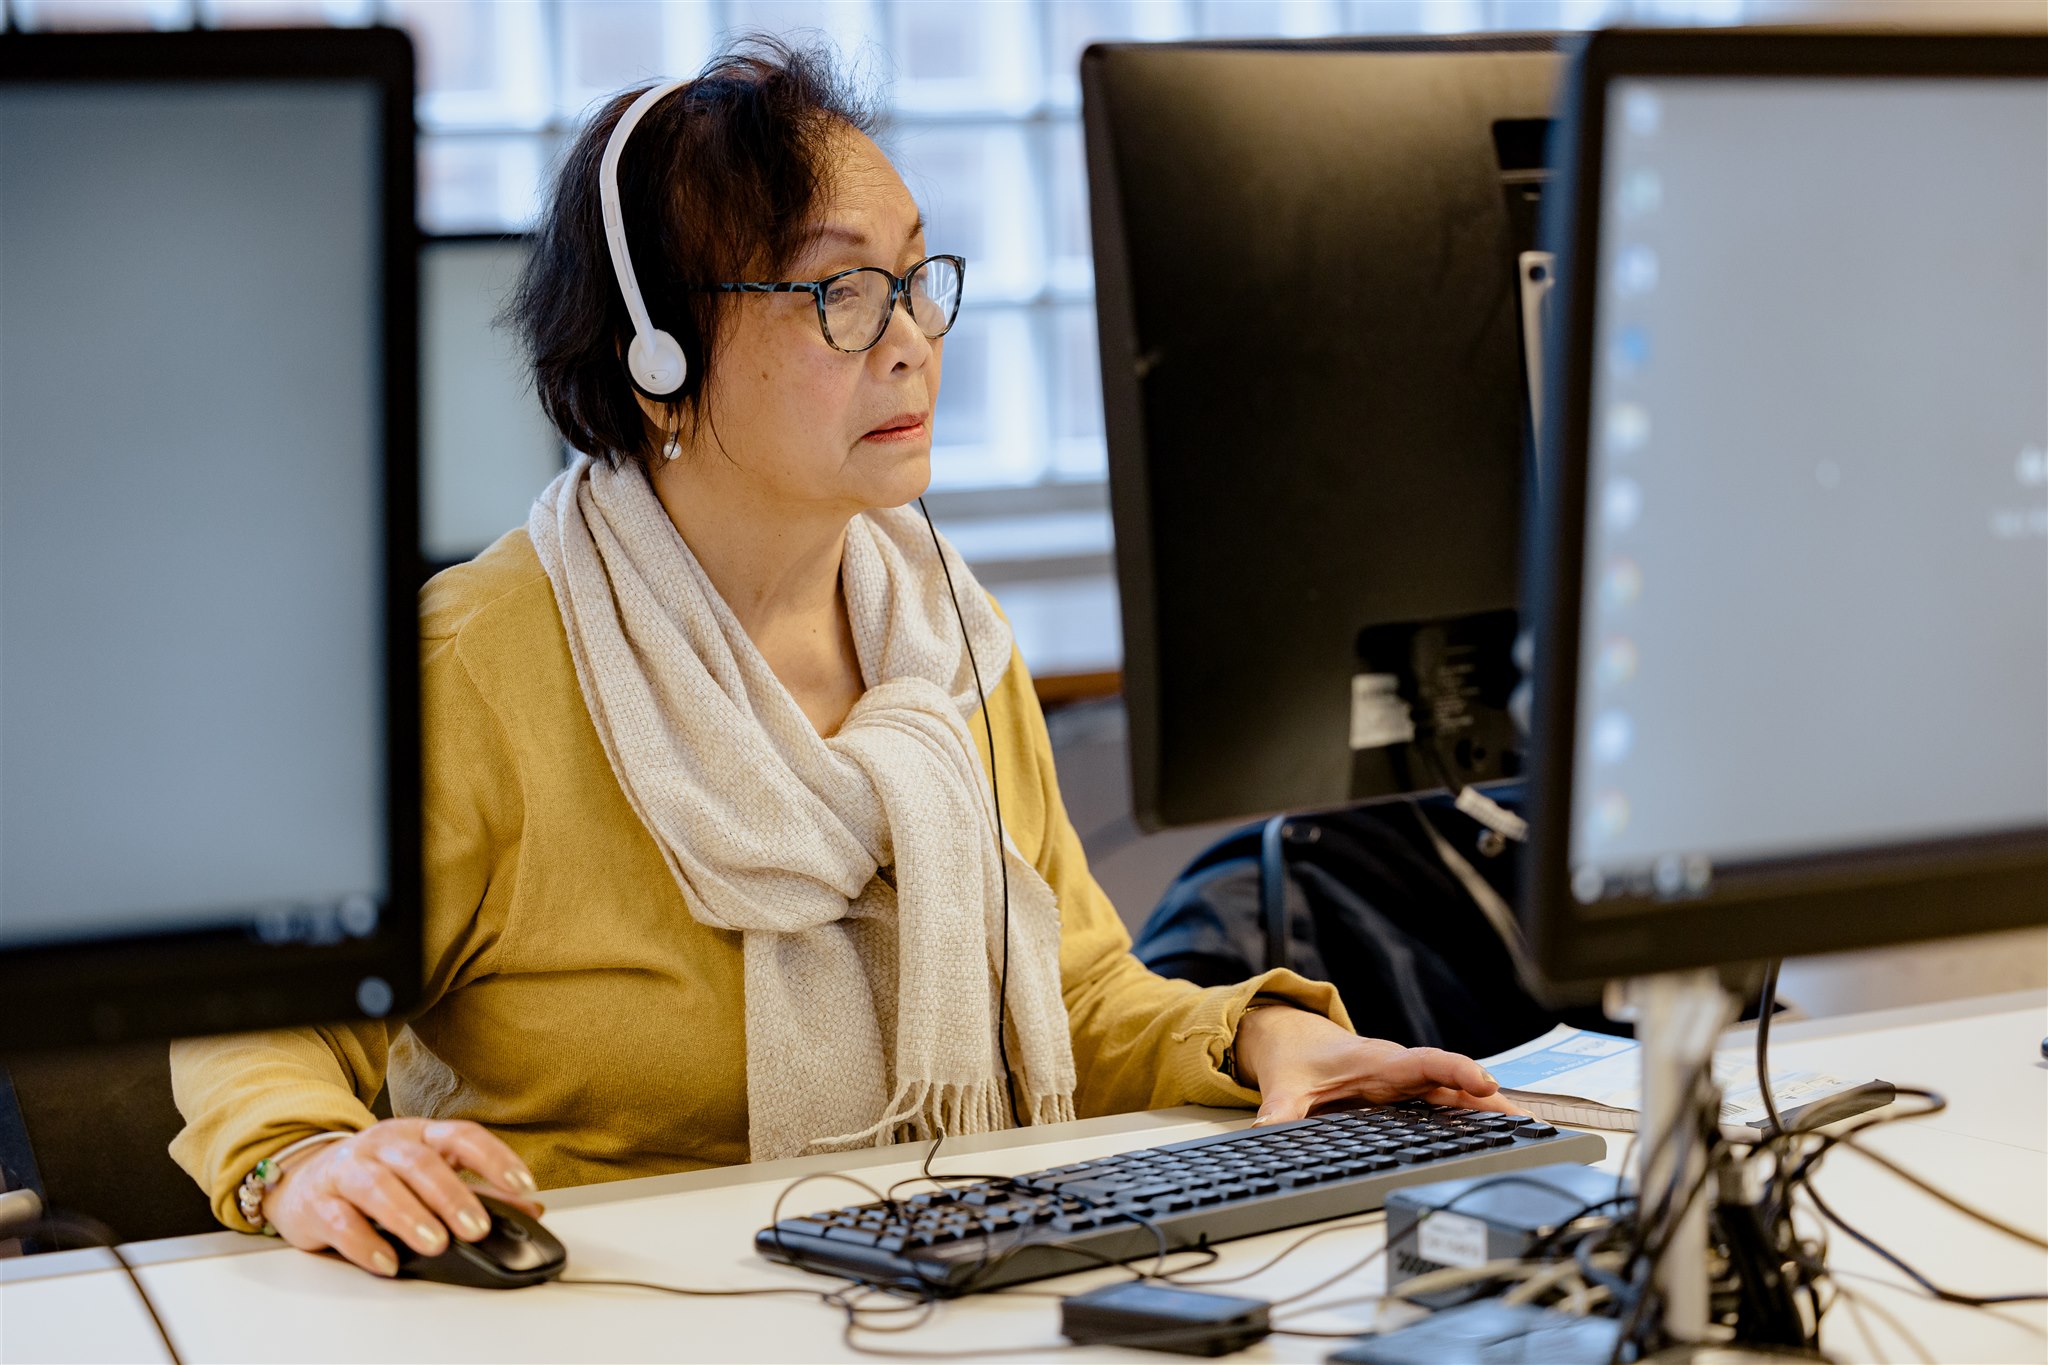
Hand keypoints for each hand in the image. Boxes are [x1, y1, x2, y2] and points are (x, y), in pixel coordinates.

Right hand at [262, 1118, 542, 1276]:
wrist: (302, 1178)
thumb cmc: (375, 1175)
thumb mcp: (427, 1173)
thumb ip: (477, 1190)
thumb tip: (529, 1209)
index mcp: (418, 1134)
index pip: (462, 1136)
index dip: (494, 1158)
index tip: (522, 1185)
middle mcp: (383, 1145)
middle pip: (421, 1162)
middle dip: (452, 1196)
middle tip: (477, 1229)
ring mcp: (347, 1170)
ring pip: (378, 1186)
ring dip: (409, 1216)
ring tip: (435, 1243)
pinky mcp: (317, 1202)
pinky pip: (340, 1220)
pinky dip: (364, 1243)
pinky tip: (387, 1261)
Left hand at [1232, 1006, 1519, 1123]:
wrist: (1296, 1044)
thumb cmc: (1298, 1060)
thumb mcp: (1285, 1085)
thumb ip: (1279, 1109)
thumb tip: (1267, 1129)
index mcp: (1378, 1062)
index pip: (1425, 1062)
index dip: (1456, 1071)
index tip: (1484, 1082)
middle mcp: (1401, 1070)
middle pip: (1452, 1082)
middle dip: (1488, 1098)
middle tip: (1526, 1121)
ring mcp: (1409, 1084)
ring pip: (1455, 1095)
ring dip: (1489, 1110)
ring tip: (1528, 1131)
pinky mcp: (1410, 1096)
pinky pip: (1448, 1104)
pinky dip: (1475, 1116)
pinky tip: (1500, 1133)